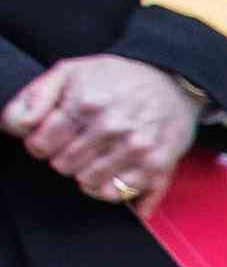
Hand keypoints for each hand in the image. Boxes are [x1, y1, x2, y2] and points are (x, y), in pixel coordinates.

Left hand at [7, 53, 202, 208]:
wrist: (172, 82)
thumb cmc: (116, 78)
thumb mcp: (70, 72)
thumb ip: (36, 96)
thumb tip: (15, 126)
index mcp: (86, 103)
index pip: (41, 143)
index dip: (39, 143)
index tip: (49, 137)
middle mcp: (113, 128)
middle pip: (63, 165)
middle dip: (62, 157)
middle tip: (74, 145)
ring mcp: (136, 150)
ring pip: (88, 183)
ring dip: (84, 174)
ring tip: (91, 159)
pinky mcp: (156, 167)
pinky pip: (118, 195)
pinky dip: (107, 190)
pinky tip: (108, 174)